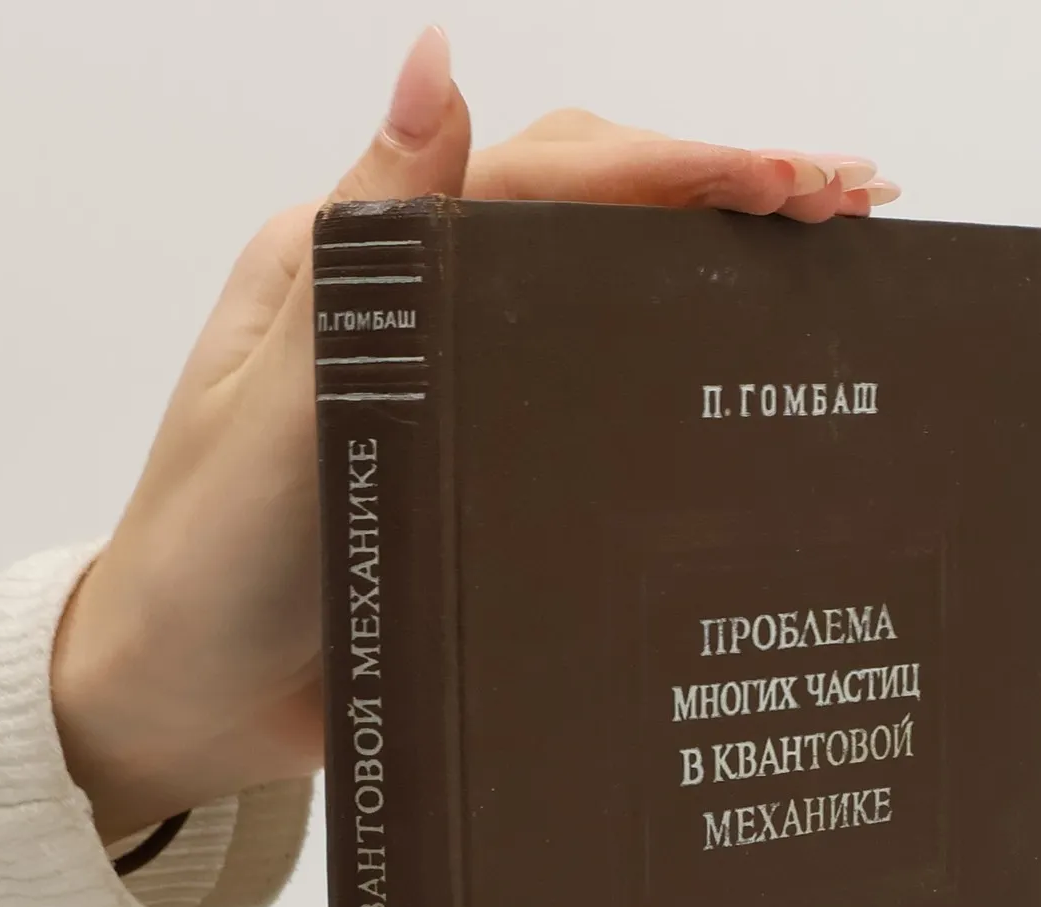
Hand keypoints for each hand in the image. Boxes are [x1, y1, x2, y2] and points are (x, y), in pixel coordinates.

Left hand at [50, 28, 899, 845]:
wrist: (187, 708)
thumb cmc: (209, 566)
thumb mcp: (282, 404)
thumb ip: (368, 254)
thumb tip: (433, 62)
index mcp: (360, 265)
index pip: (544, 177)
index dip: (675, 166)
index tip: (791, 187)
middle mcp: (414, 308)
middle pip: (588, 210)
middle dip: (722, 190)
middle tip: (854, 207)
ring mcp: (451, 389)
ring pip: (599, 293)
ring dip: (714, 264)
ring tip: (836, 264)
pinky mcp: (476, 468)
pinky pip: (588, 395)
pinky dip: (673, 365)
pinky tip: (750, 378)